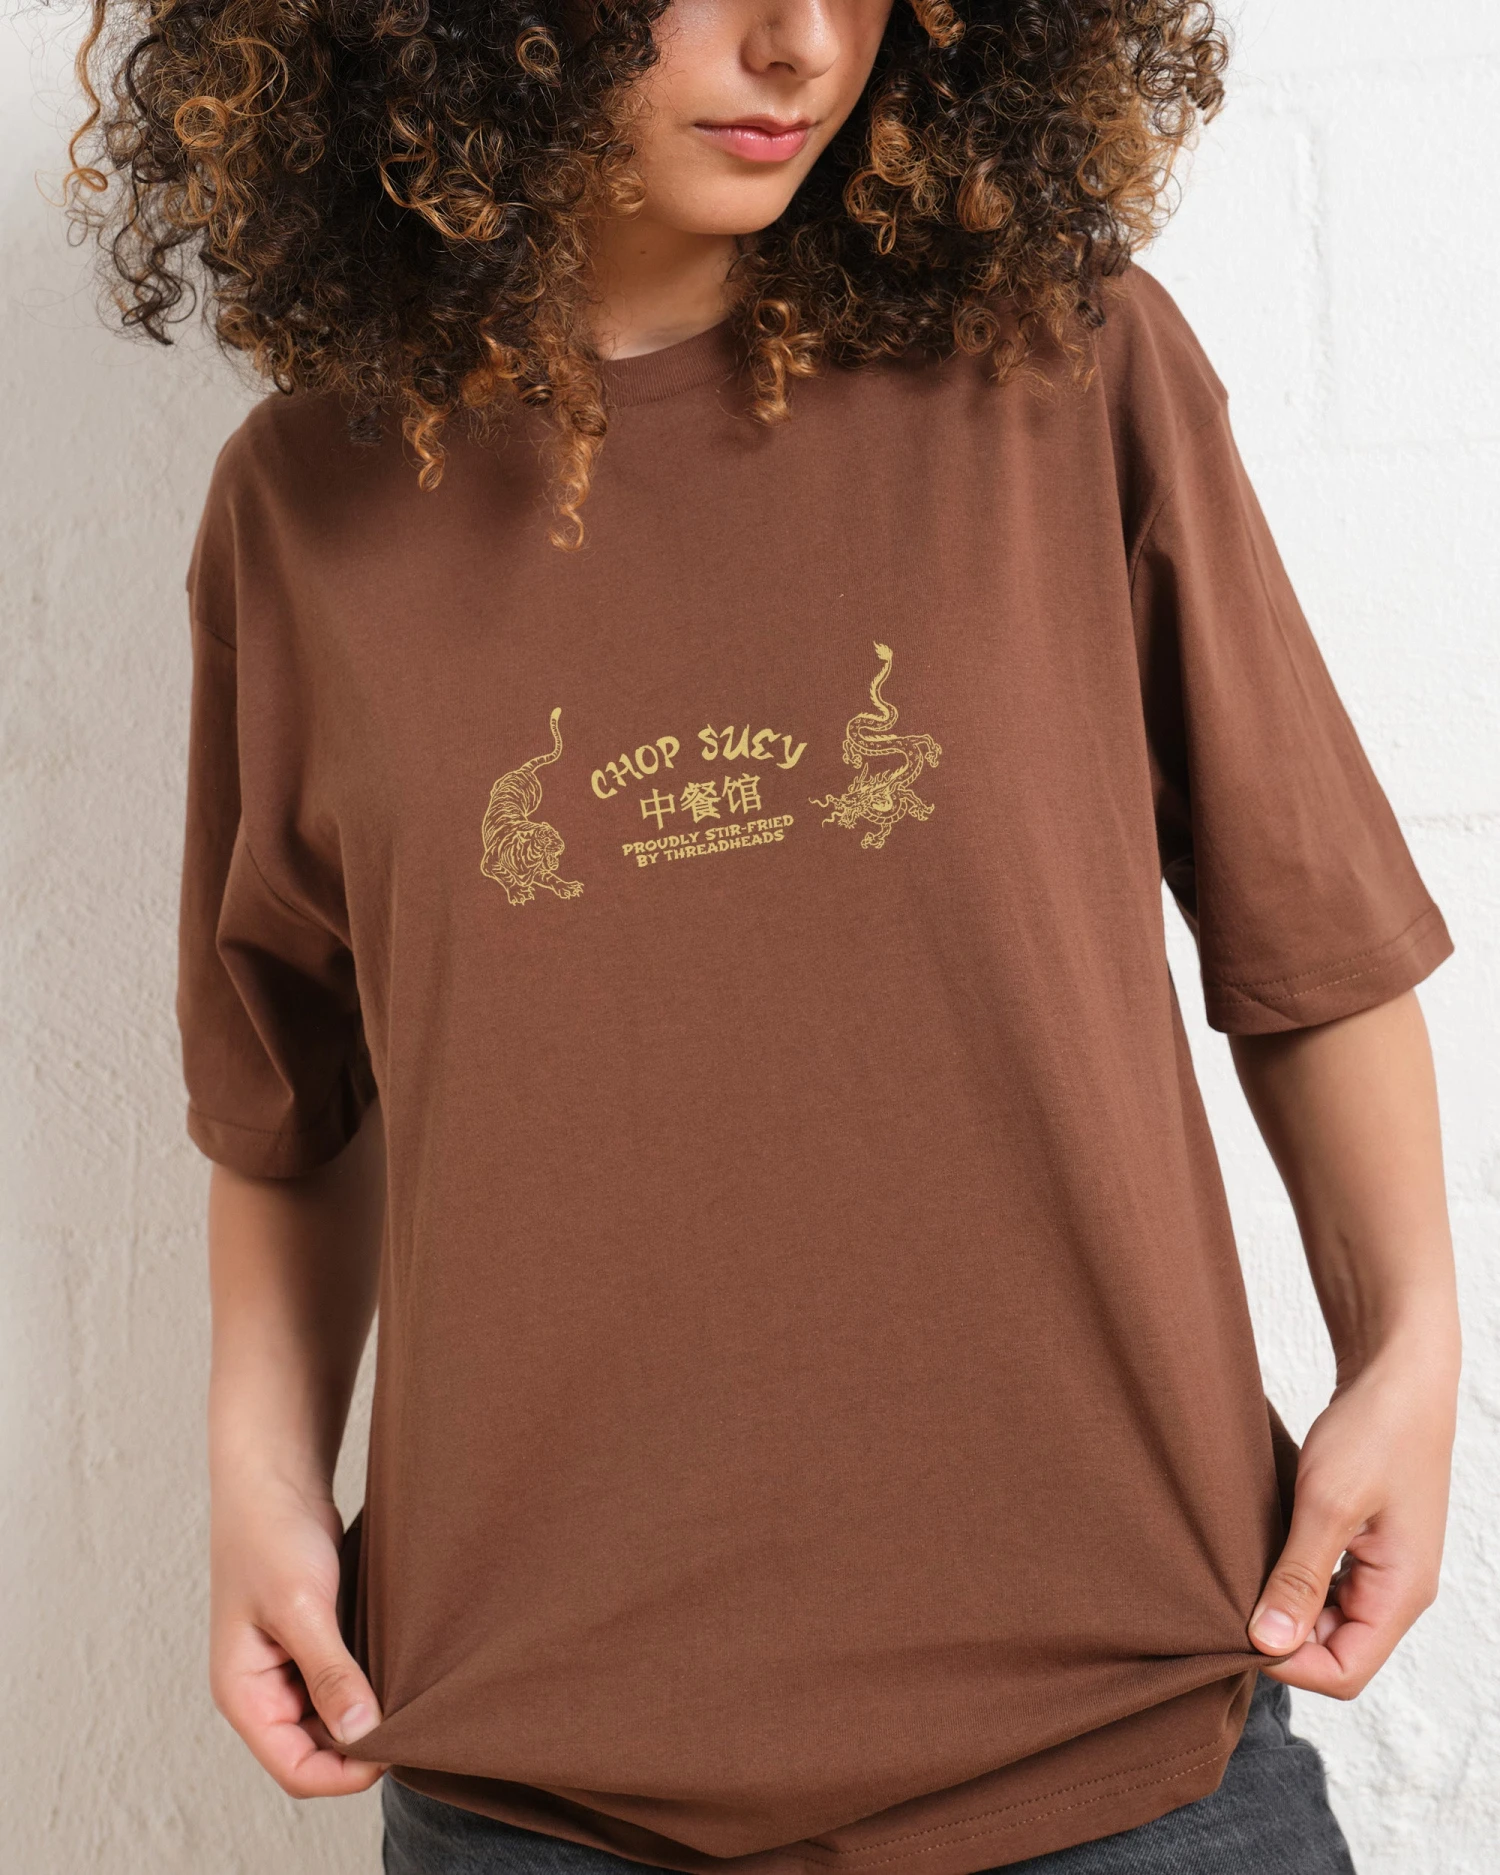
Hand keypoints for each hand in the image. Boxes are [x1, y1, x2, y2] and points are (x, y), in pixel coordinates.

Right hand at [210, 1467, 385, 1794]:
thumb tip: (361, 1735)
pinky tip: (399, 1671)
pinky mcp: (310, 1644)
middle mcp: (262, 1692)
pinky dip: (367, 1686)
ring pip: (332, 1721)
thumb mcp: (302, 1606)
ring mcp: (286, 1669)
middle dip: (361, 1747)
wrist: (275, 1478)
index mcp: (244, 1695)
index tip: (396, 1748)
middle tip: (414, 1723)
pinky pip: (340, 1686)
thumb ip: (329, 1673)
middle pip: (315, 1752)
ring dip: (366, 1716)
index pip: (296, 1768)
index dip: (346, 1773)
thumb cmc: (272, 1535)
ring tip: (411, 1697)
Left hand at [1248, 1336, 1456, 1697]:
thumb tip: (1266, 1643)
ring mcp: (1385, 1568)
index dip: (1288, 1662)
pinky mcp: (1368, 1544)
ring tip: (1241, 1573)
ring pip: (1329, 1619)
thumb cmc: (1373, 1431)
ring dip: (1286, 1605)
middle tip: (1228, 1597)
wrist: (1398, 1376)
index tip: (1236, 1626)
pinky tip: (1263, 1553)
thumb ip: (1298, 1577)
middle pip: (1335, 1651)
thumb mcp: (1326, 1503)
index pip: (1344, 1672)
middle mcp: (1398, 1591)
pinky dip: (1295, 1579)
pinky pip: (1329, 1586)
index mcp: (1401, 1593)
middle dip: (1282, 1636)